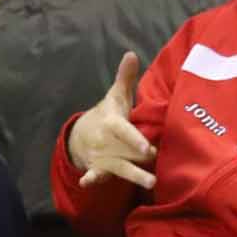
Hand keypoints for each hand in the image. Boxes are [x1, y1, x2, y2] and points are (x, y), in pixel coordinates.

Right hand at [68, 52, 155, 190]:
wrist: (80, 135)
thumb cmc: (108, 115)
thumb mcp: (115, 97)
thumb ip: (125, 78)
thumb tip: (131, 54)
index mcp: (111, 123)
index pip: (123, 131)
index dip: (135, 139)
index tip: (147, 147)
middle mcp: (106, 141)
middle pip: (127, 151)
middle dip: (142, 156)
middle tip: (156, 158)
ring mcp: (102, 157)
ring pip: (120, 168)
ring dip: (134, 175)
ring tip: (151, 182)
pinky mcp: (99, 169)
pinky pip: (95, 175)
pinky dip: (91, 179)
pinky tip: (88, 182)